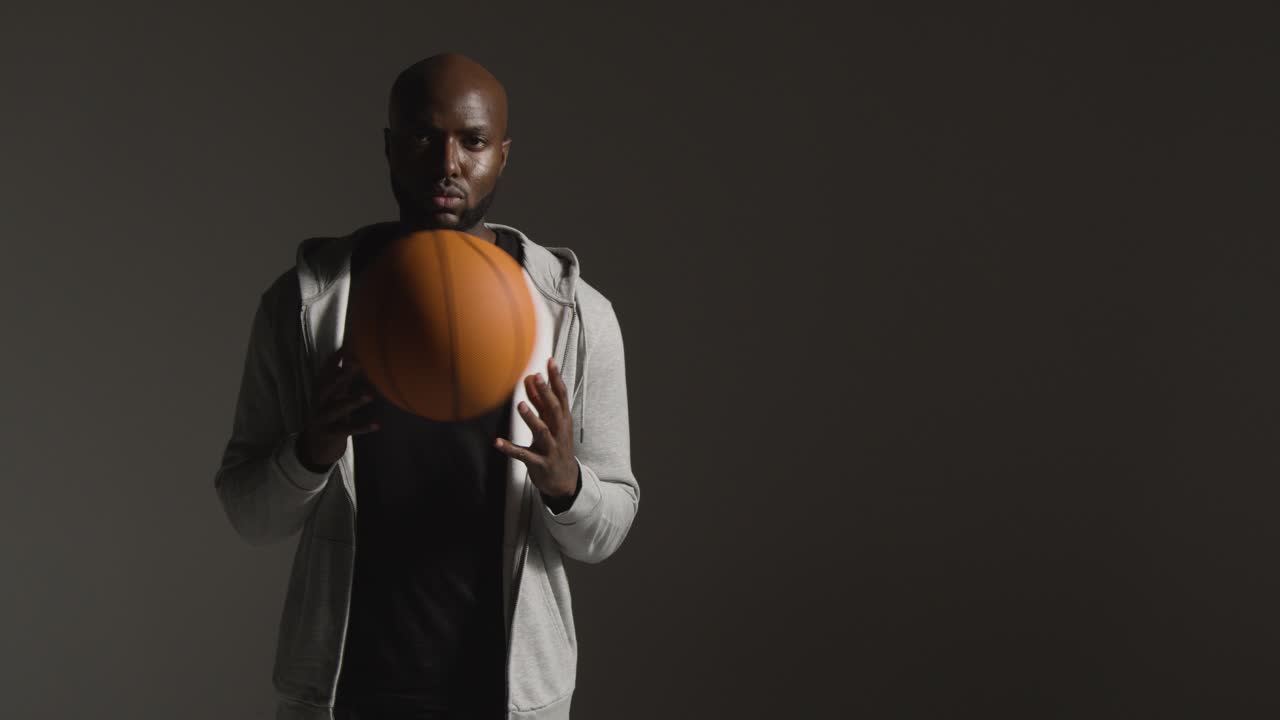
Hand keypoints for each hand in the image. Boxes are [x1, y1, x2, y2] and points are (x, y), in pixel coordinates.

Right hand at [296, 344, 379, 470]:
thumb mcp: (334, 397)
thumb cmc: (330, 416)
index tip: (347, 345)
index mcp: (321, 392)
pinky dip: (362, 427)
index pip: (325, 372)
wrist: (315, 447)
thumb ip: (343, 380)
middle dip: (341, 374)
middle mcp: (319, 403)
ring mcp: (323, 419)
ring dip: (352, 401)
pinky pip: (347, 430)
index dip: (335, 359)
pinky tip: (377, 425)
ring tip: (369, 395)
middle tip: (357, 363)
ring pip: (336, 409)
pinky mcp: (331, 434)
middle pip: (328, 387)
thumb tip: (356, 357)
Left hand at [495, 357, 577, 497]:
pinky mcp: (539, 463)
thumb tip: (532, 380)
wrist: (565, 480)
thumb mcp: (551, 424)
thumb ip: (541, 403)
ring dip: (531, 418)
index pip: (562, 396)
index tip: (550, 362)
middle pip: (555, 410)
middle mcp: (559, 432)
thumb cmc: (557, 447)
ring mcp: (550, 448)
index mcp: (562, 421)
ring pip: (542, 431)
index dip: (556, 379)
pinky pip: (523, 455)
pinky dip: (510, 448)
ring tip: (520, 405)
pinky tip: (497, 442)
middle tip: (536, 377)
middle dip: (546, 393)